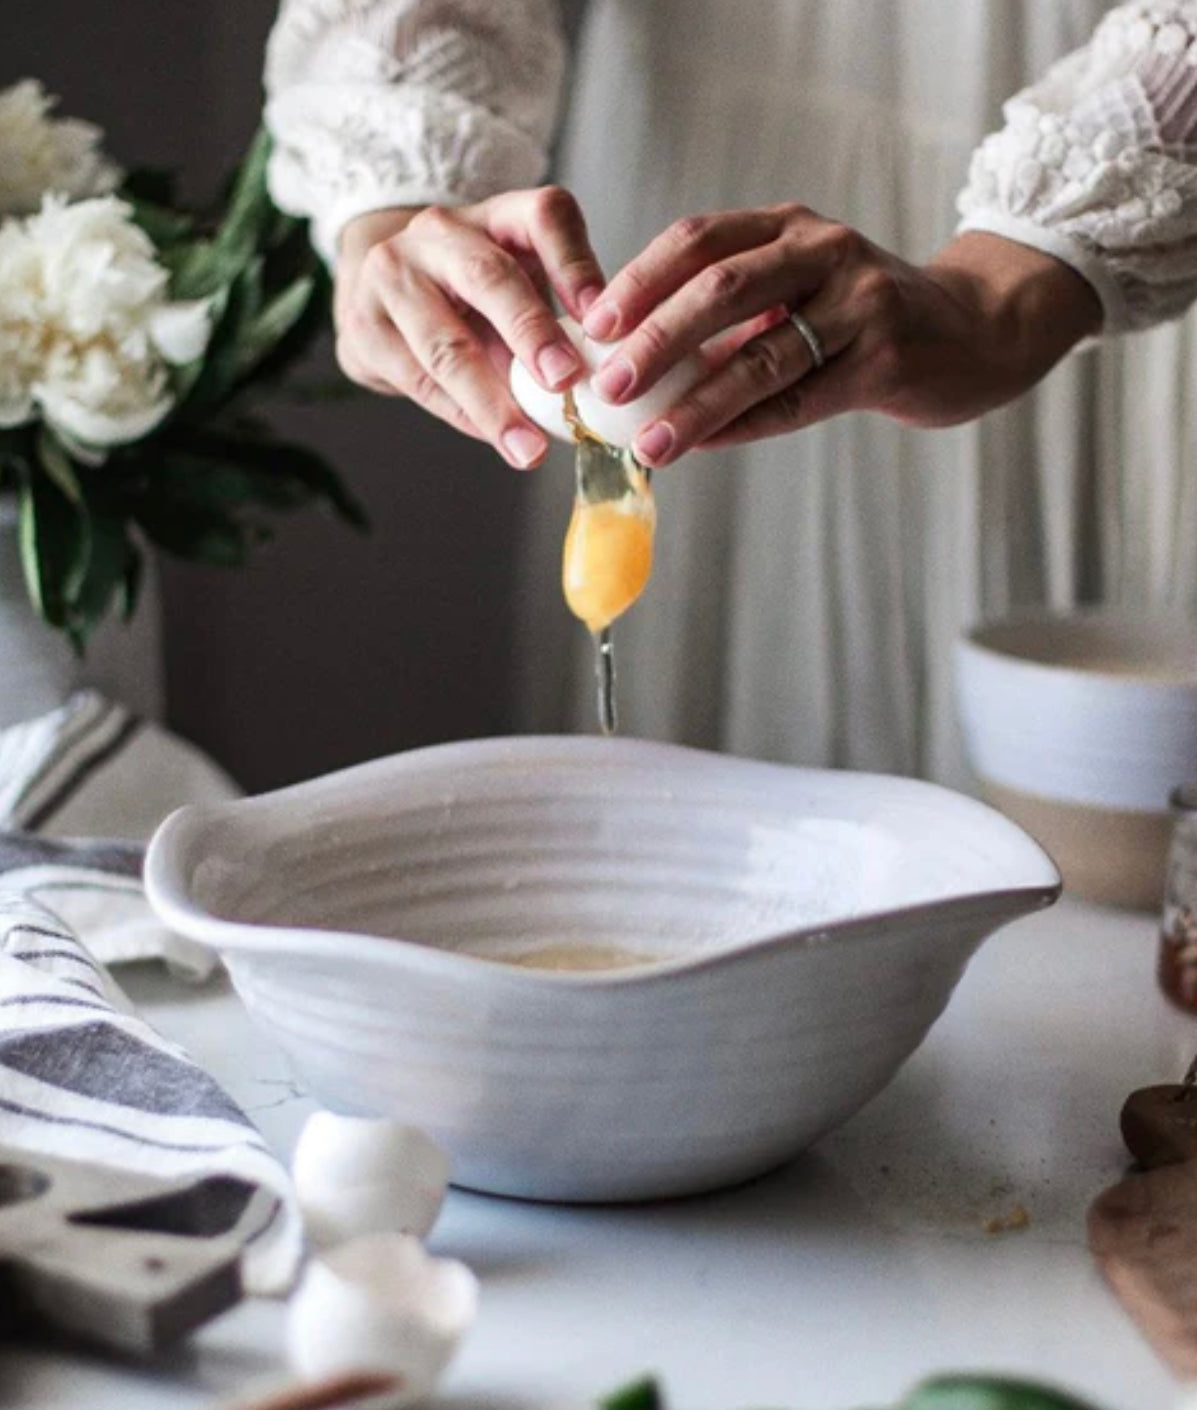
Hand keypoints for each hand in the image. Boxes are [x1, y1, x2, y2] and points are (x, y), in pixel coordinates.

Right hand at [334, 188, 604, 467]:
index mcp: (496, 214)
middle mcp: (440, 232)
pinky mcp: (363, 326)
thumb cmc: (474, 294)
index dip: (576, 267)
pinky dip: (461, 415)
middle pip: (489, 277)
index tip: (604, 321)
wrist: (384, 287)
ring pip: (446, 343)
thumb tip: (609, 373)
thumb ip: (563, 314)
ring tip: (529, 448)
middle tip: (564, 382)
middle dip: (530, 333)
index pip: (545, 217)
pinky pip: (420, 380)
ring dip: (492, 402)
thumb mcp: (525, 283)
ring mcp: (392, 274)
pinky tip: (492, 437)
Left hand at [578, 206, 1102, 466]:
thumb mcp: (798, 289)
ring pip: (760, 358)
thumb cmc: (861, 318)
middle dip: (656, 341)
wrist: (973, 332)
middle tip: (608, 387)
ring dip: (696, 406)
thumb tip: (633, 363)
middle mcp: (824, 251)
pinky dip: (746, 425)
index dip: (640, 281)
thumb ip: (729, 314)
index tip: (593, 327)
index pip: (699, 239)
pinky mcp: (886, 360)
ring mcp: (860, 302)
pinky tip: (704, 446)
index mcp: (789, 226)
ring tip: (651, 444)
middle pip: (721, 290)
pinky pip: (800, 400)